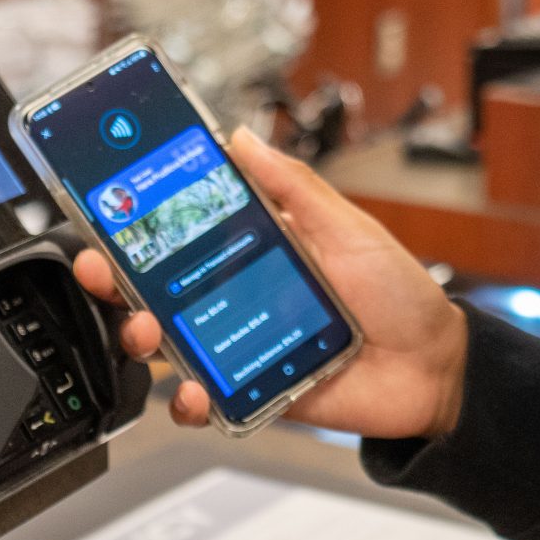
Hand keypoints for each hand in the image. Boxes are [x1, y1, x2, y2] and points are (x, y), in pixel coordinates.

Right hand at [72, 128, 468, 439]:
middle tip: (105, 270)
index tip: (109, 209)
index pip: (187, 233)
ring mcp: (243, 346)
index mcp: (260, 249)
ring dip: (142, 336)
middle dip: (119, 279)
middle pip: (161, 288)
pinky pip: (205, 401)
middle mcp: (242, 296)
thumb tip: (242, 137)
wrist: (434, 368)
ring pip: (170, 345)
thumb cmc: (399, 294)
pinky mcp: (254, 393)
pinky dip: (187, 402)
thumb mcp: (349, 228)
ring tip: (147, 329)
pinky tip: (191, 392)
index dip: (142, 223)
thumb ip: (294, 186)